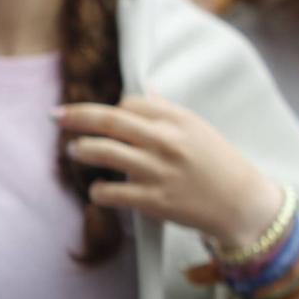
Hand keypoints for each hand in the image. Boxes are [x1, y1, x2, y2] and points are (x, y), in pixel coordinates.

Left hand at [55, 95, 282, 245]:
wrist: (242, 203)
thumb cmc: (220, 164)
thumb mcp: (199, 130)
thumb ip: (167, 112)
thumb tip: (139, 95)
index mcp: (178, 119)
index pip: (129, 104)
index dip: (115, 110)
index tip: (110, 120)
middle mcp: (166, 141)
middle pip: (108, 120)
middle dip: (75, 116)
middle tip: (55, 116)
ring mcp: (157, 171)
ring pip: (102, 152)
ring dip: (81, 150)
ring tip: (76, 152)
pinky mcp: (152, 201)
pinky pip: (109, 192)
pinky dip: (97, 190)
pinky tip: (99, 189)